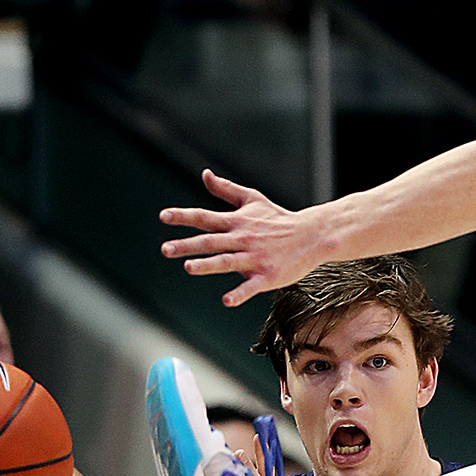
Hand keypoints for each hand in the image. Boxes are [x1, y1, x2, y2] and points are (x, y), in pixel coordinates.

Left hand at [160, 170, 332, 306]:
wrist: (311, 236)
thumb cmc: (279, 218)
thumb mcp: (252, 199)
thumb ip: (226, 189)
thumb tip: (204, 174)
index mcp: (237, 222)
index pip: (205, 218)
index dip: (183, 217)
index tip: (164, 217)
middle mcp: (243, 239)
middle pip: (210, 242)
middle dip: (187, 245)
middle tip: (165, 249)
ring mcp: (255, 258)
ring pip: (227, 261)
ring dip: (207, 265)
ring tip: (188, 267)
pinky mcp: (267, 276)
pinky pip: (251, 286)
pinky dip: (239, 293)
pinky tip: (227, 301)